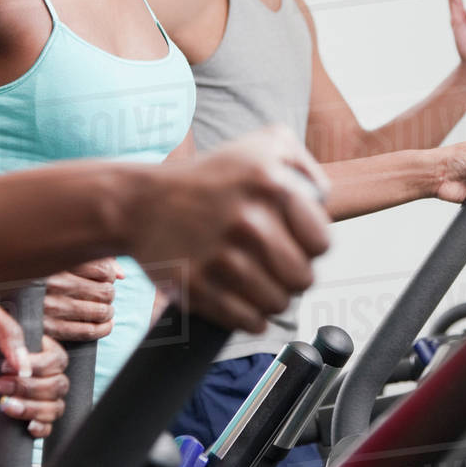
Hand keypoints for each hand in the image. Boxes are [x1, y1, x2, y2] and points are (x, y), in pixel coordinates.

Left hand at [0, 299, 68, 437]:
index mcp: (29, 346)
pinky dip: (41, 426)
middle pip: (59, 383)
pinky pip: (46, 426)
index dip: (39, 366)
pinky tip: (26, 423)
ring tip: (1, 405)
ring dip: (32, 407)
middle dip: (30, 388)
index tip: (7, 366)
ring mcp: (24, 395)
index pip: (57, 358)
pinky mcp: (14, 418)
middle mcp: (30, 370)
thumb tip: (25, 364)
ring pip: (54, 406)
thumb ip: (8, 329)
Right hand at [43, 258, 118, 341]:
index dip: (109, 275)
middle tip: (105, 294)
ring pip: (98, 311)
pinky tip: (106, 325)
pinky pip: (86, 331)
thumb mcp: (58, 258)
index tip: (106, 278)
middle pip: (103, 291)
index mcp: (56, 261)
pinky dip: (103, 329)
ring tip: (106, 309)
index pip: (101, 270)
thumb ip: (94, 259)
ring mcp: (50, 307)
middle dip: (109, 294)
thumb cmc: (35, 275)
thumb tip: (121, 274)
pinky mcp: (47, 327)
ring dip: (108, 311)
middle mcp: (53, 284)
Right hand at [131, 126, 330, 333]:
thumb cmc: (207, 178)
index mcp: (271, 184)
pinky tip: (237, 295)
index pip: (321, 243)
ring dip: (270, 297)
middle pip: (303, 279)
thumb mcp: (262, 145)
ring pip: (278, 304)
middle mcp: (250, 220)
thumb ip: (305, 167)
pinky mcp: (199, 287)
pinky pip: (249, 321)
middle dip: (291, 276)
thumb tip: (324, 201)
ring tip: (253, 278)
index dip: (309, 247)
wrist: (140, 203)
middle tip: (271, 264)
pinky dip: (249, 316)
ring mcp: (223, 257)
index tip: (293, 243)